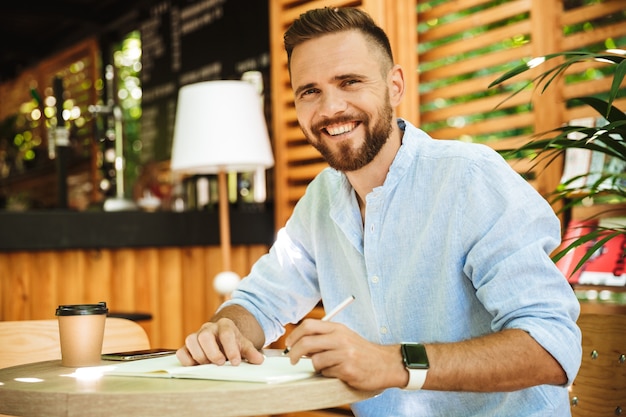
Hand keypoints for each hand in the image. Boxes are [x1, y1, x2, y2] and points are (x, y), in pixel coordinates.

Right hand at [176, 318, 264, 366]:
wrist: (222, 338)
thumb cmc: (233, 342)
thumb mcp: (244, 345)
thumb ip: (251, 352)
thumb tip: (259, 360)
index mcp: (225, 325)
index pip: (226, 334)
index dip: (230, 348)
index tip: (235, 362)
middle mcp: (209, 328)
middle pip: (205, 335)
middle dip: (212, 352)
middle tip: (219, 363)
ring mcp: (197, 336)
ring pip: (191, 340)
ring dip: (199, 355)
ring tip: (208, 365)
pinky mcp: (187, 346)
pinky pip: (182, 351)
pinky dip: (186, 360)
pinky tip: (196, 366)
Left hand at [284, 319, 407, 390]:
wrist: (385, 364)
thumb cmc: (361, 351)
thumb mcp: (344, 336)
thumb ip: (324, 336)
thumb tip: (299, 343)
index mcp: (338, 328)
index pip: (308, 325)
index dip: (294, 335)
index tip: (289, 344)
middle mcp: (340, 339)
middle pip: (306, 342)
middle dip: (294, 353)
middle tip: (292, 359)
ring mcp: (344, 354)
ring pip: (315, 361)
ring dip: (316, 366)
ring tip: (327, 366)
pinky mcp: (347, 369)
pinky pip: (326, 373)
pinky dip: (328, 374)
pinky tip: (339, 371)